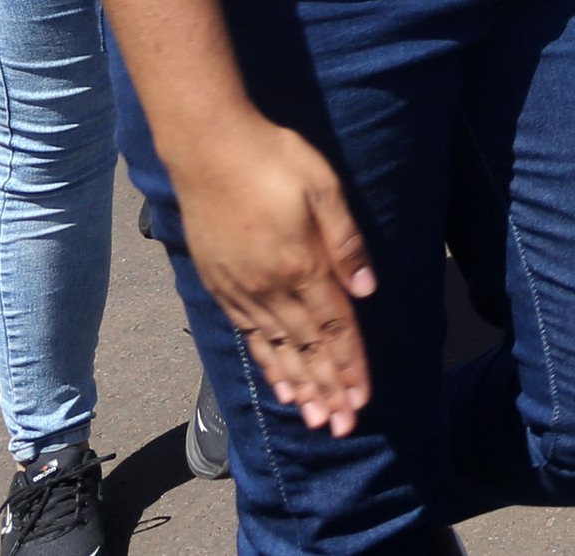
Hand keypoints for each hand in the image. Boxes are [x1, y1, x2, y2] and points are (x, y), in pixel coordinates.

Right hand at [164, 113, 375, 434]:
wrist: (208, 146)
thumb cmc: (273, 158)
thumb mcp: (323, 187)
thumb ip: (345, 240)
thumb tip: (365, 289)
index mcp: (301, 264)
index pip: (334, 327)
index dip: (351, 364)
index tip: (363, 398)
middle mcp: (270, 286)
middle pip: (306, 348)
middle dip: (328, 389)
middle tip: (343, 427)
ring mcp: (241, 288)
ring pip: (276, 349)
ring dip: (298, 385)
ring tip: (314, 416)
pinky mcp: (220, 284)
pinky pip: (248, 334)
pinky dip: (266, 362)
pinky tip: (277, 380)